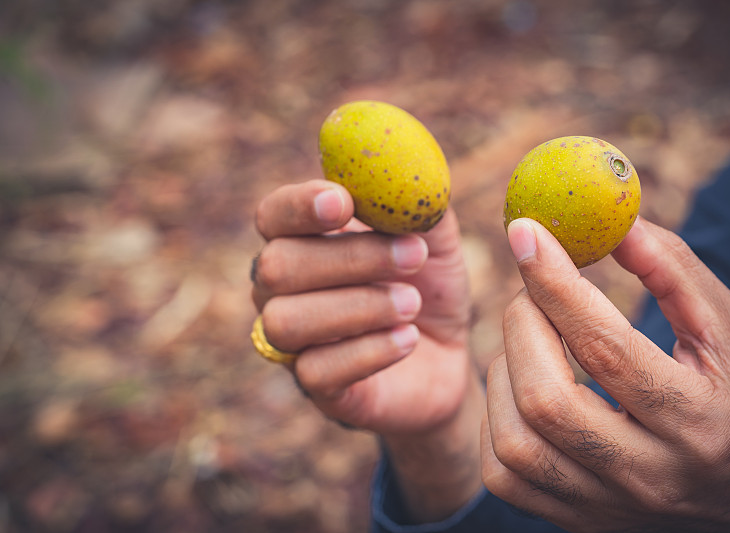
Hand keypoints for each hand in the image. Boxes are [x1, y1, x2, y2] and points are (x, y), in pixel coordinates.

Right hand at [252, 179, 473, 433]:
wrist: (448, 356)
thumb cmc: (429, 286)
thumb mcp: (433, 237)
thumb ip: (415, 199)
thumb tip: (404, 162)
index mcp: (302, 241)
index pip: (272, 216)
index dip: (298, 207)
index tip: (343, 202)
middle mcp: (280, 291)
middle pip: (277, 267)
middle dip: (350, 258)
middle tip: (413, 254)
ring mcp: (293, 343)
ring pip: (287, 321)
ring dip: (359, 306)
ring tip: (413, 303)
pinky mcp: (317, 389)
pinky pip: (315, 371)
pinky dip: (368, 351)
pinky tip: (408, 338)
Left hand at [482, 217, 729, 531]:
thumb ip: (673, 270)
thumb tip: (610, 223)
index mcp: (698, 421)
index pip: (608, 349)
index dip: (557, 285)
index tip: (527, 233)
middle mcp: (649, 475)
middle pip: (546, 400)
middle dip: (523, 324)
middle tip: (533, 289)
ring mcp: (607, 507)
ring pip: (515, 443)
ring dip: (505, 370)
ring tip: (533, 339)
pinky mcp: (576, 521)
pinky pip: (505, 473)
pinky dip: (498, 417)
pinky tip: (523, 386)